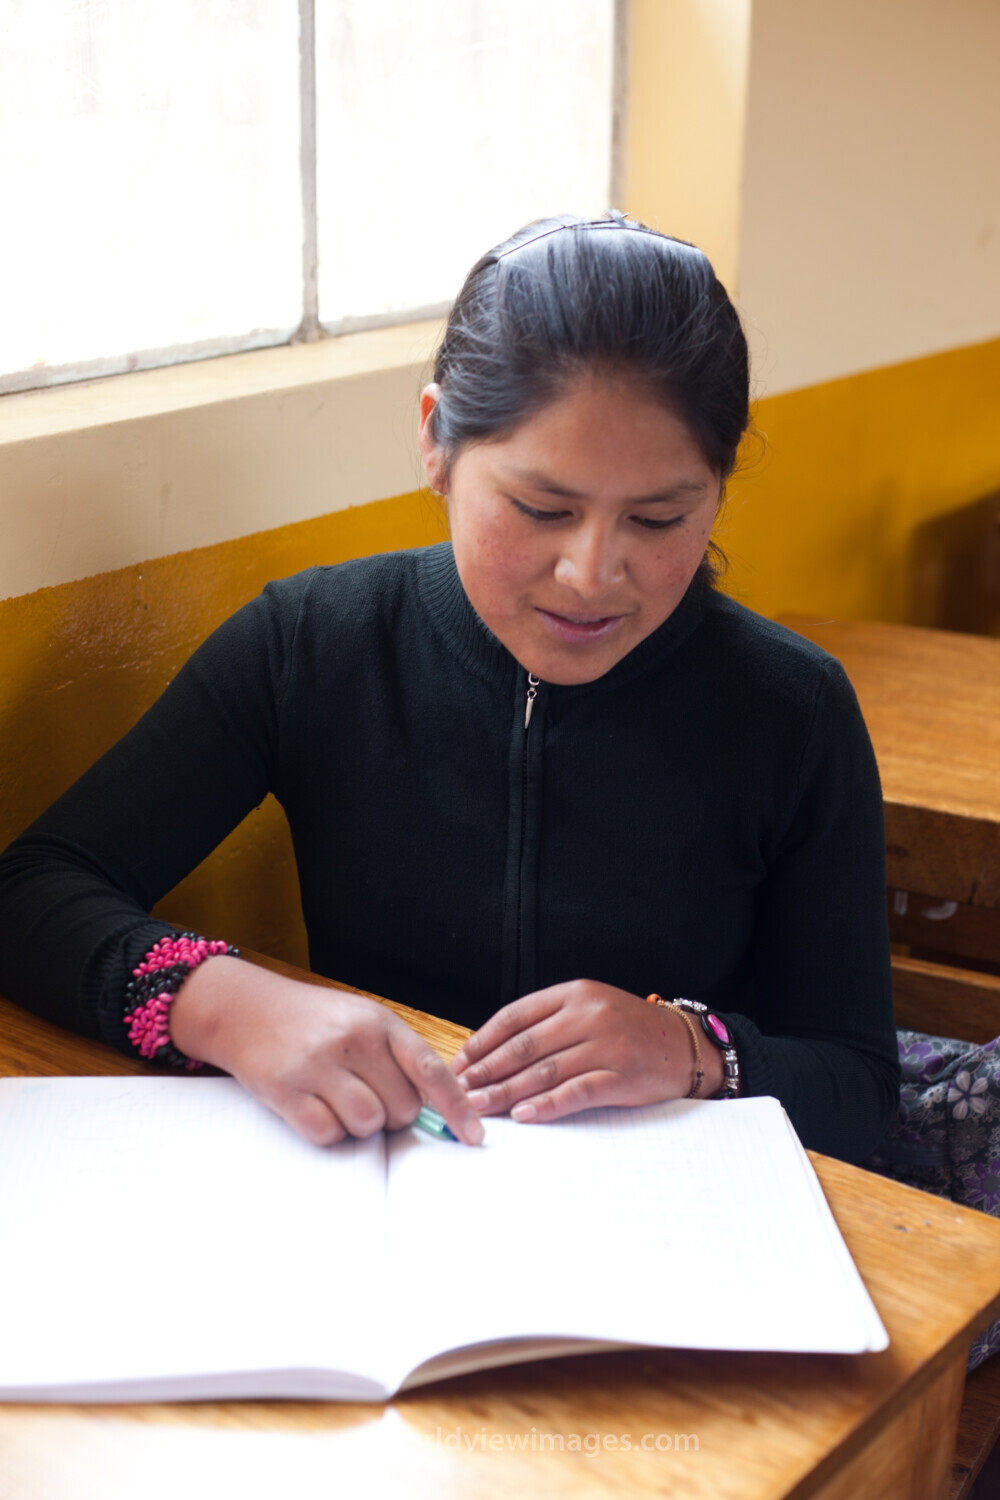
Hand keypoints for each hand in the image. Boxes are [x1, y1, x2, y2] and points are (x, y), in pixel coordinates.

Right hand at [169, 957, 483, 1146]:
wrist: (246, 1010)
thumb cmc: (314, 1021)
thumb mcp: (362, 1021)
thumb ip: (398, 1057)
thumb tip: (439, 1106)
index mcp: (379, 1022)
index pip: (430, 1069)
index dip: (457, 1107)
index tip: (474, 1136)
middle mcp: (352, 1039)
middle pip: (402, 1108)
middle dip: (392, 1114)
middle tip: (367, 1095)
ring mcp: (318, 1064)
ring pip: (368, 1123)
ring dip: (360, 1125)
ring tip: (340, 1100)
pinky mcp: (286, 1089)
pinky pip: (327, 1133)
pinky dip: (327, 1130)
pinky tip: (315, 1106)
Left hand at [451, 979, 717, 1122]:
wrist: (684, 1045)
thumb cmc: (628, 1030)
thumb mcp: (589, 1009)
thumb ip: (549, 1023)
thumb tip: (493, 1052)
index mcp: (574, 994)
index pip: (515, 1016)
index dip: (483, 1041)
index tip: (460, 1063)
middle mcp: (588, 1015)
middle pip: (524, 1046)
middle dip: (486, 1071)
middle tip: (459, 1090)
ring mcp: (607, 1045)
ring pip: (544, 1070)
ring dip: (506, 1092)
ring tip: (479, 1107)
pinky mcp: (622, 1075)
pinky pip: (576, 1092)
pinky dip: (547, 1105)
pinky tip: (523, 1116)